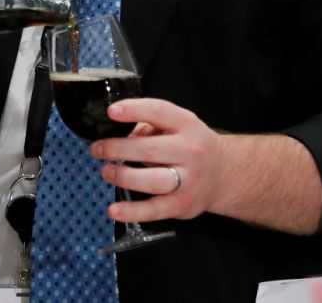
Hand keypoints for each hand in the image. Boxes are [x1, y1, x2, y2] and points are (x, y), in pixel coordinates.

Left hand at [90, 98, 225, 222]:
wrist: (224, 174)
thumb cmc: (191, 146)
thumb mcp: (178, 125)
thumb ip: (149, 126)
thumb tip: (117, 134)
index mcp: (187, 125)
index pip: (159, 112)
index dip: (134, 110)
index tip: (111, 112)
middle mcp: (191, 151)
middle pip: (149, 149)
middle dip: (116, 149)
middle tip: (97, 149)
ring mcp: (188, 180)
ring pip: (151, 180)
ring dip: (122, 176)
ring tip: (106, 171)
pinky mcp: (182, 205)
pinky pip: (154, 210)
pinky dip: (131, 212)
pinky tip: (114, 209)